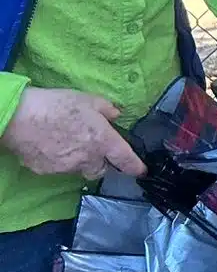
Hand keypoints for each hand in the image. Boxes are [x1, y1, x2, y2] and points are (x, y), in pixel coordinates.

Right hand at [0, 87, 146, 178]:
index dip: (135, 167)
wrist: (20, 118)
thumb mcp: (88, 100)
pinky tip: (50, 146)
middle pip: (100, 170)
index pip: (125, 159)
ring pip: (78, 170)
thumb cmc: (58, 105)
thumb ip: (107, 109)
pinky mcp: (45, 171)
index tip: (141, 171)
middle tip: (94, 150)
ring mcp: (66, 168)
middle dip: (101, 163)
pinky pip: (57, 169)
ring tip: (67, 142)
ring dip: (79, 161)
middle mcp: (87, 158)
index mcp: (103, 141)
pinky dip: (58, 161)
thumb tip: (116, 115)